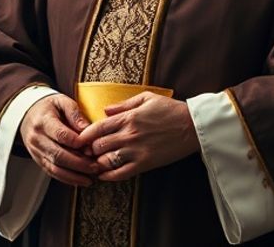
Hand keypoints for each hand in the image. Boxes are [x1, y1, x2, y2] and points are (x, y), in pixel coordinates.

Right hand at [18, 94, 98, 186]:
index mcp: (43, 121)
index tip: (92, 147)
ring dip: (74, 175)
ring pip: (54, 167)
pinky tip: (80, 180)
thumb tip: (86, 128)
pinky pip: (51, 172)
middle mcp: (37, 138)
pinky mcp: (38, 159)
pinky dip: (66, 179)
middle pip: (58, 154)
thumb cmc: (48, 107)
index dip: (78, 142)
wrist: (27, 114)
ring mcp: (36, 151)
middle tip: (96, 166)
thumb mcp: (61, 101)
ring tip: (90, 178)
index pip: (61, 135)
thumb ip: (74, 113)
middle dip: (79, 163)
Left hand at [75, 92, 198, 181]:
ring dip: (97, 163)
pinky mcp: (144, 164)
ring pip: (105, 161)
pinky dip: (108, 176)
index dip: (84, 135)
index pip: (96, 128)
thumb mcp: (147, 98)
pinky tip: (103, 175)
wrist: (193, 127)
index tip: (80, 139)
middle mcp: (129, 135)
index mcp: (128, 117)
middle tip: (86, 152)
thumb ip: (123, 104)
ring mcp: (136, 151)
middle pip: (97, 146)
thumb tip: (104, 110)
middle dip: (89, 150)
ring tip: (94, 163)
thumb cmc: (171, 110)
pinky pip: (120, 173)